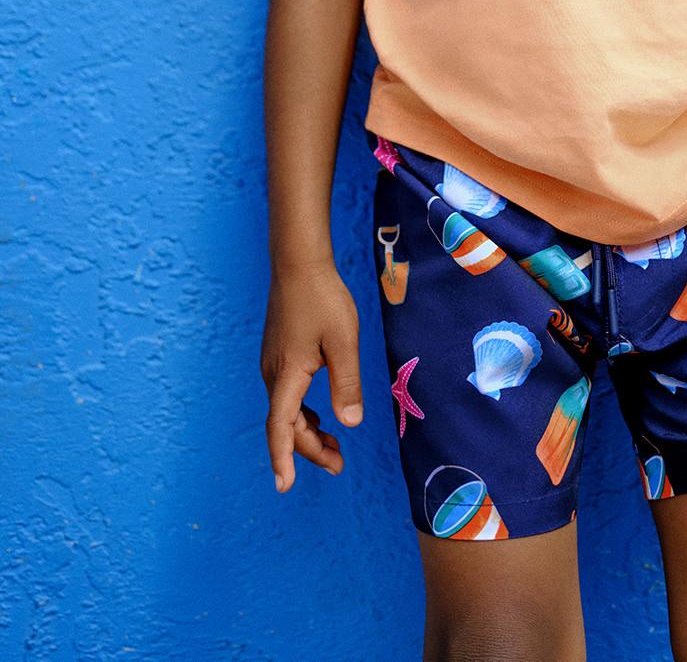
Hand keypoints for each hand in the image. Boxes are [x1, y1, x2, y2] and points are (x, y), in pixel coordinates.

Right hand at [260, 256, 363, 493]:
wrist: (299, 264)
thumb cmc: (324, 299)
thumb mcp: (344, 341)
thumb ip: (347, 383)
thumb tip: (349, 424)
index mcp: (287, 374)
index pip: (280, 427)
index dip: (283, 458)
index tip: (286, 487)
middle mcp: (273, 373)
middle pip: (286, 424)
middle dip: (309, 450)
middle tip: (339, 466)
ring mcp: (273, 363)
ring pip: (285, 410)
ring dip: (307, 432)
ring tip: (334, 450)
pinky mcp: (279, 354)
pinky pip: (287, 395)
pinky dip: (302, 413)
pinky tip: (320, 417)